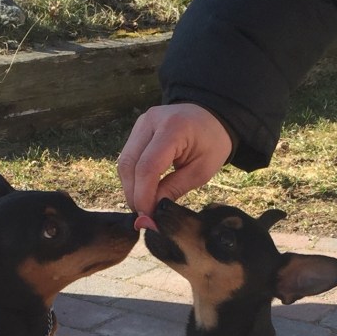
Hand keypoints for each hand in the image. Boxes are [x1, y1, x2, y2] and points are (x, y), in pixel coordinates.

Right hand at [117, 102, 232, 214]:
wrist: (211, 117)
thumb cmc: (212, 143)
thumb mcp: (201, 171)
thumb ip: (174, 189)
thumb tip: (151, 212)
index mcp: (173, 128)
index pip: (147, 166)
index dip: (143, 195)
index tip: (147, 217)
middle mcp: (150, 121)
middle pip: (129, 164)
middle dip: (133, 194)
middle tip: (144, 215)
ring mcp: (141, 123)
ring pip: (124, 162)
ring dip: (131, 187)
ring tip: (144, 205)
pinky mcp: (137, 129)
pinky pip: (128, 157)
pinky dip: (133, 177)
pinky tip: (143, 190)